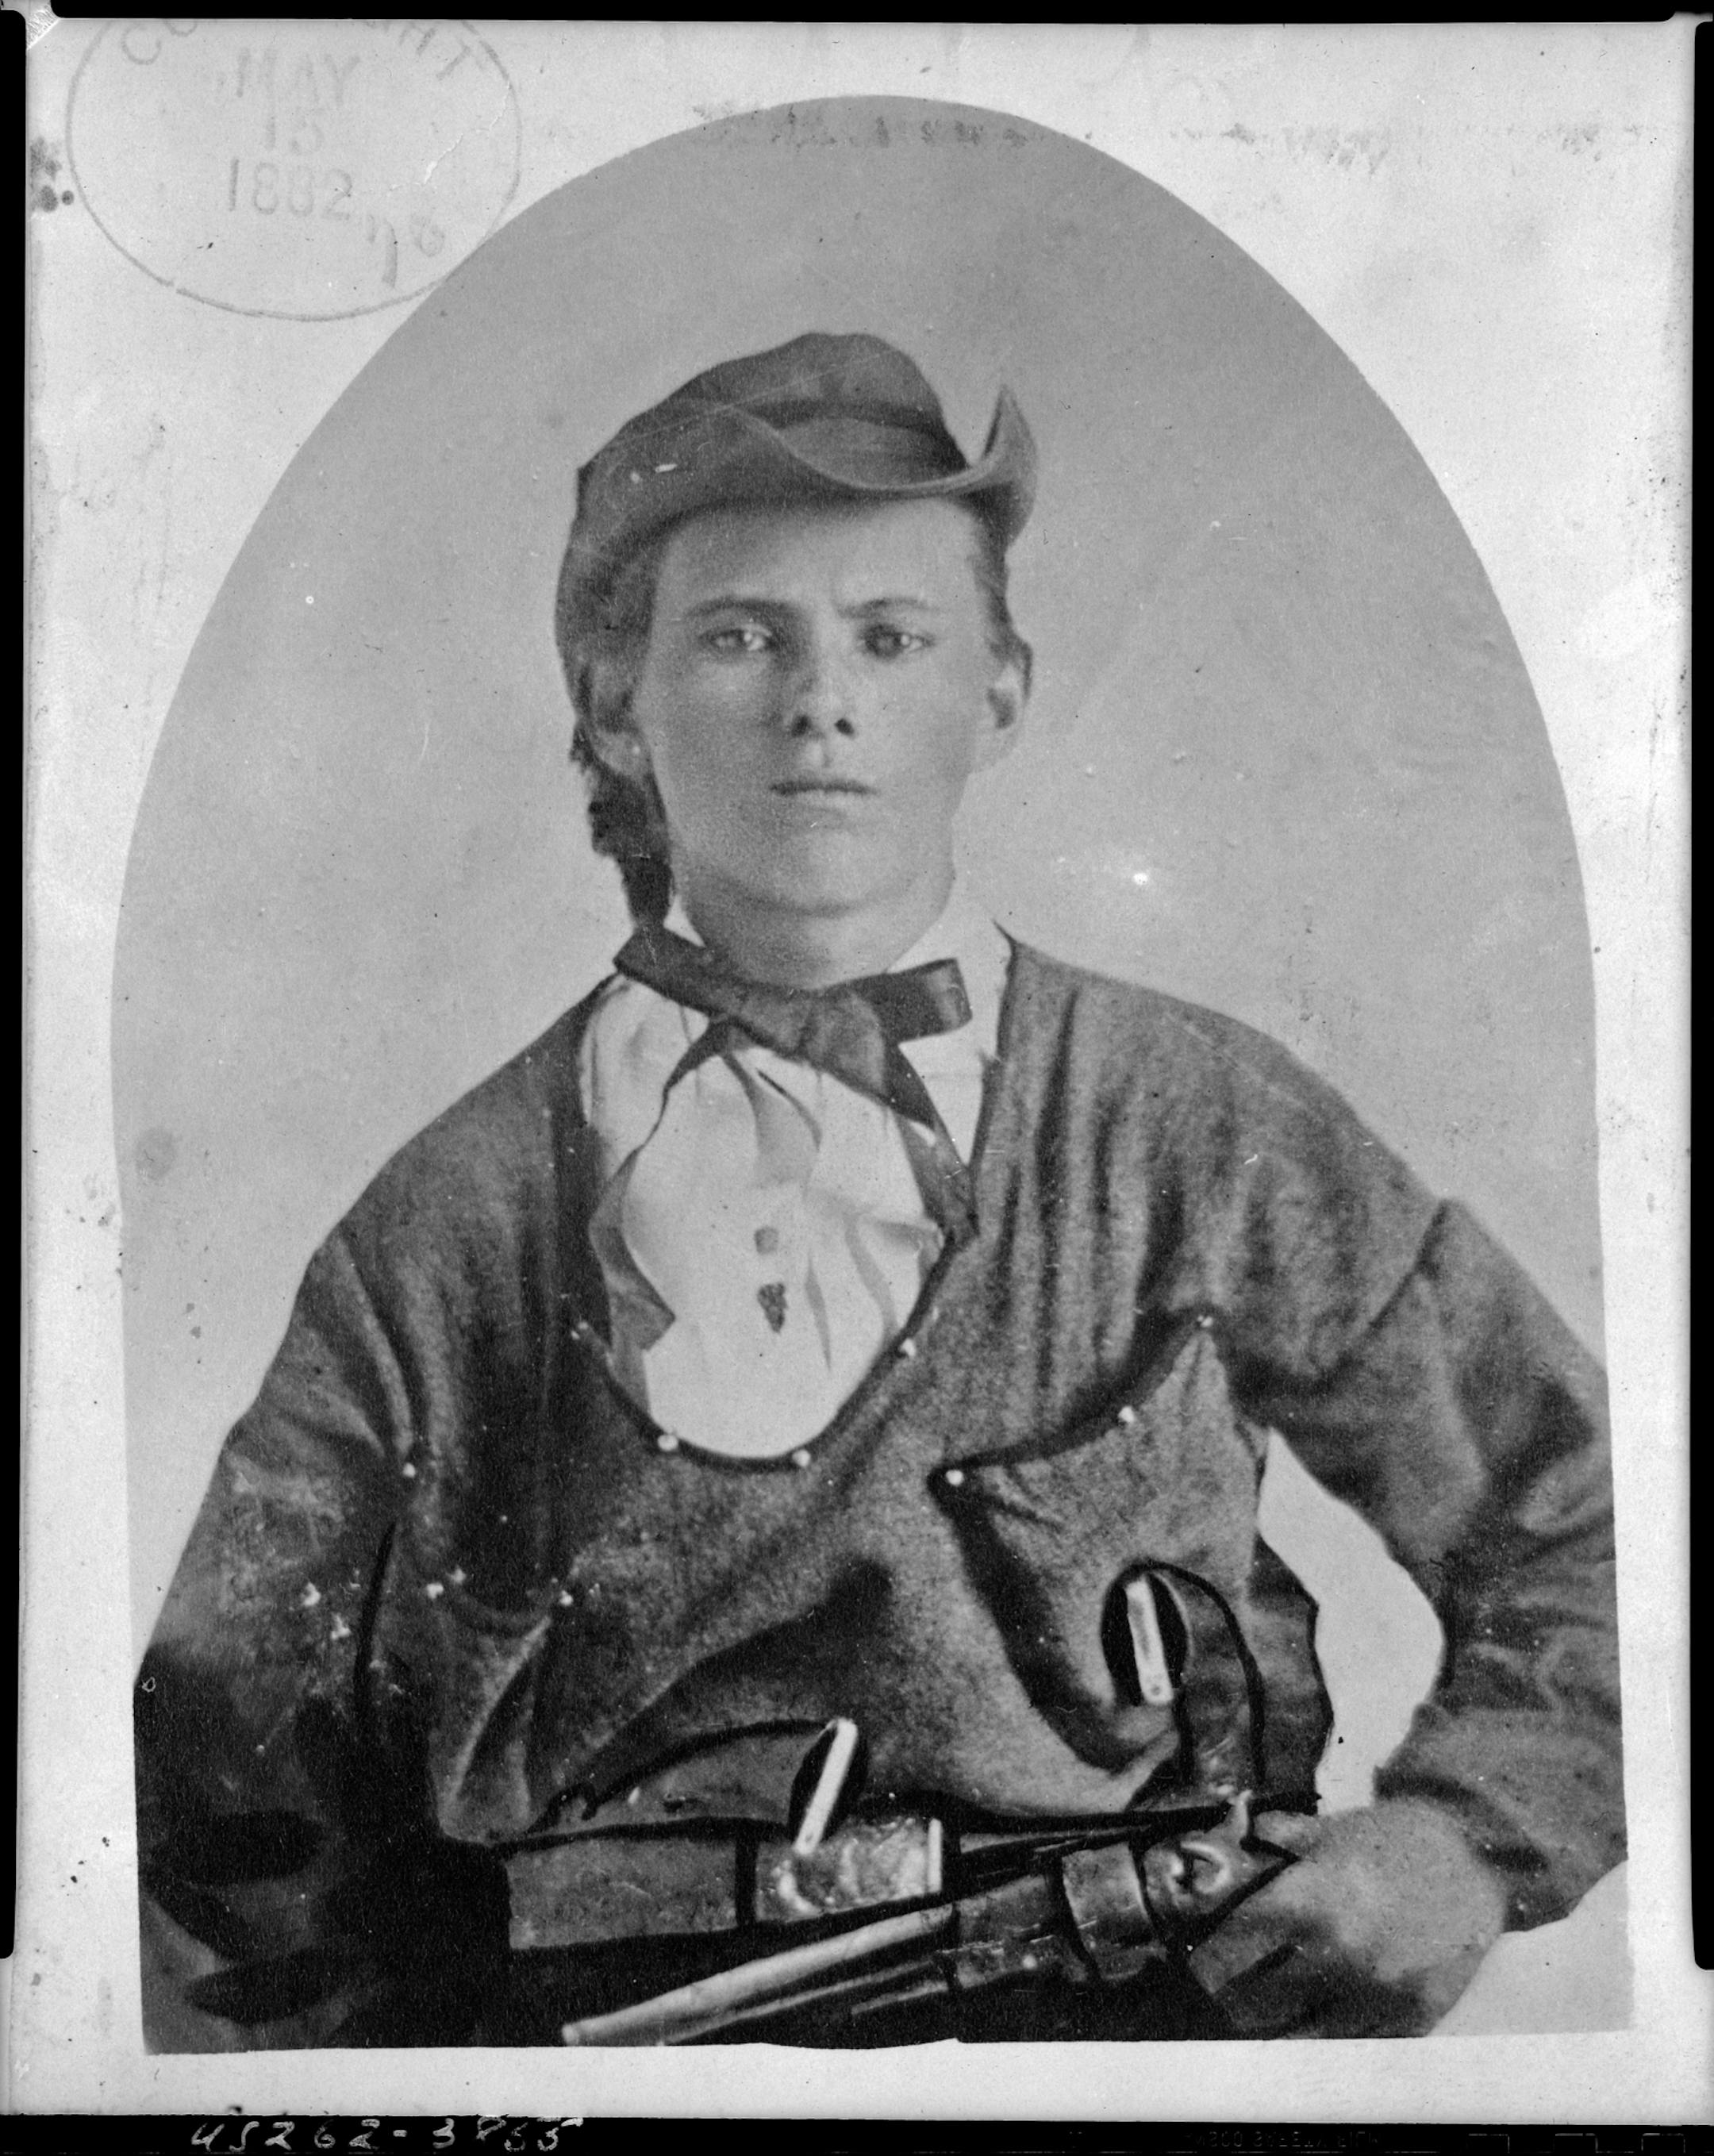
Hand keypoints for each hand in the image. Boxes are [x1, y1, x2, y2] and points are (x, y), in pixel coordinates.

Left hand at [1182, 1798, 1507, 2037]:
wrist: (1480, 1858)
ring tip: (1262, 2014)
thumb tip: (1228, 1839)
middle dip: (1232, 1998)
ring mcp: (1375, 1996)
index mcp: (1309, 1902)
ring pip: (1296, 2038)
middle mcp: (1336, 1957)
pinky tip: (1314, 2024)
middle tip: (1225, 1991)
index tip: (1197, 1961)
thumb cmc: (1399, 1838)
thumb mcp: (1330, 1830)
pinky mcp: (1409, 2021)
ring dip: (1272, 2027)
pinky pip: (1350, 2049)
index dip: (1206, 1958)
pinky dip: (1325, 2039)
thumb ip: (1275, 1841)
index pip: (1230, 1949)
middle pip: (1253, 2004)